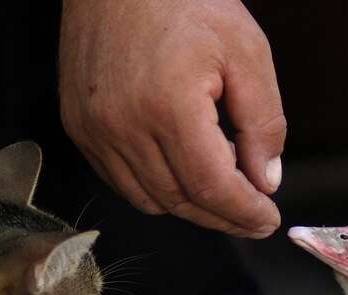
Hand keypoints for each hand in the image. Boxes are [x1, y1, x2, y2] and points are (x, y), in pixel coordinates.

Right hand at [59, 0, 285, 237]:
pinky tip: (183, 169)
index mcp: (169, 107)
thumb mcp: (247, 53)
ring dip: (191, 205)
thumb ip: (263, 124)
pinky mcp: (79, 126)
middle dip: (224, 216)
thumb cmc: (184, 0)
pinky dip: (157, 188)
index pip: (212, 187)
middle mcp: (123, 125)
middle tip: (254, 215)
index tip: (268, 220)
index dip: (245, 212)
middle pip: (182, 200)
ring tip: (222, 185)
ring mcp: (94, 129)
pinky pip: (121, 181)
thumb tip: (265, 181)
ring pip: (151, 199)